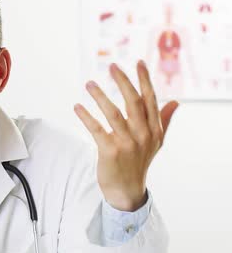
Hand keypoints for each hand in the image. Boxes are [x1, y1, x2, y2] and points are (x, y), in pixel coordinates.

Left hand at [74, 60, 178, 210]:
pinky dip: (86, 117)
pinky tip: (77, 106)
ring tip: (89, 83)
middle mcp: (143, 135)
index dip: (144, 80)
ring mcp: (127, 143)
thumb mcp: (156, 142)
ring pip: (113, 113)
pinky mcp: (110, 151)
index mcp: (154, 129)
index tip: (139, 62)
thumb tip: (176, 102)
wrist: (127, 190)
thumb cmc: (139, 162)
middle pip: (133, 102)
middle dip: (123, 82)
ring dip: (100, 96)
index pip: (150, 100)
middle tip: (112, 66)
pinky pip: (96, 129)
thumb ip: (164, 120)